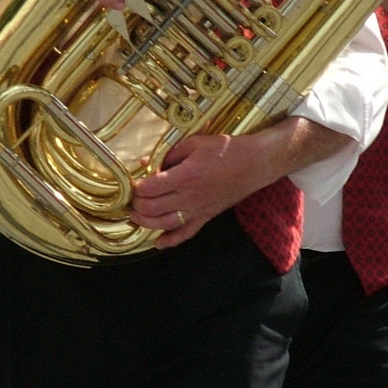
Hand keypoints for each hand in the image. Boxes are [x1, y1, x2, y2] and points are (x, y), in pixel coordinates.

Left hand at [132, 133, 270, 247]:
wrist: (255, 163)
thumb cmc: (226, 149)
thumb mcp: (194, 143)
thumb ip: (169, 155)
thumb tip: (145, 163)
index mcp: (185, 176)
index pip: (150, 188)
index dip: (136, 187)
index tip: (133, 183)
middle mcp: (189, 197)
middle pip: (152, 207)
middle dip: (137, 204)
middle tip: (132, 198)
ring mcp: (198, 210)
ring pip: (164, 224)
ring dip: (145, 223)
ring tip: (136, 216)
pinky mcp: (206, 217)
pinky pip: (186, 233)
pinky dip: (171, 241)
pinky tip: (158, 243)